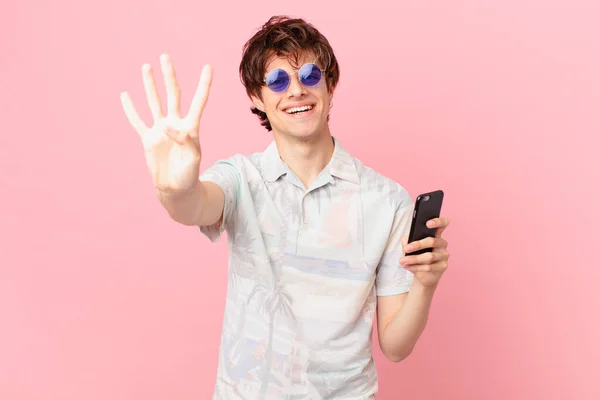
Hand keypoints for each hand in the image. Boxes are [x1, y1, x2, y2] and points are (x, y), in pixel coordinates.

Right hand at [120, 54, 212, 194]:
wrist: (176, 188)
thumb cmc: (189, 175)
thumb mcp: (193, 158)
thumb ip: (183, 140)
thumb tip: (166, 125)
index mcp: (191, 127)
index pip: (198, 101)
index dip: (204, 85)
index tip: (208, 67)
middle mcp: (175, 124)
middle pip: (173, 94)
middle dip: (169, 76)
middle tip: (165, 56)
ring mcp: (160, 130)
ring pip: (154, 102)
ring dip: (150, 85)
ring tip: (146, 67)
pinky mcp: (147, 139)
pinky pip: (137, 121)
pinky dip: (131, 109)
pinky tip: (125, 95)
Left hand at [399, 217, 449, 287]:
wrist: (423, 274)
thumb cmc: (417, 256)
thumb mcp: (409, 247)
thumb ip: (407, 241)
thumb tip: (405, 240)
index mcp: (436, 235)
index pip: (442, 224)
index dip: (437, 222)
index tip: (427, 223)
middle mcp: (442, 244)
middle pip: (432, 241)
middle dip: (418, 245)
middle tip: (407, 248)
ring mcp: (444, 255)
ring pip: (430, 256)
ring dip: (414, 259)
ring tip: (402, 260)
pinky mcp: (443, 266)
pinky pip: (429, 267)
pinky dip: (416, 267)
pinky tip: (407, 266)